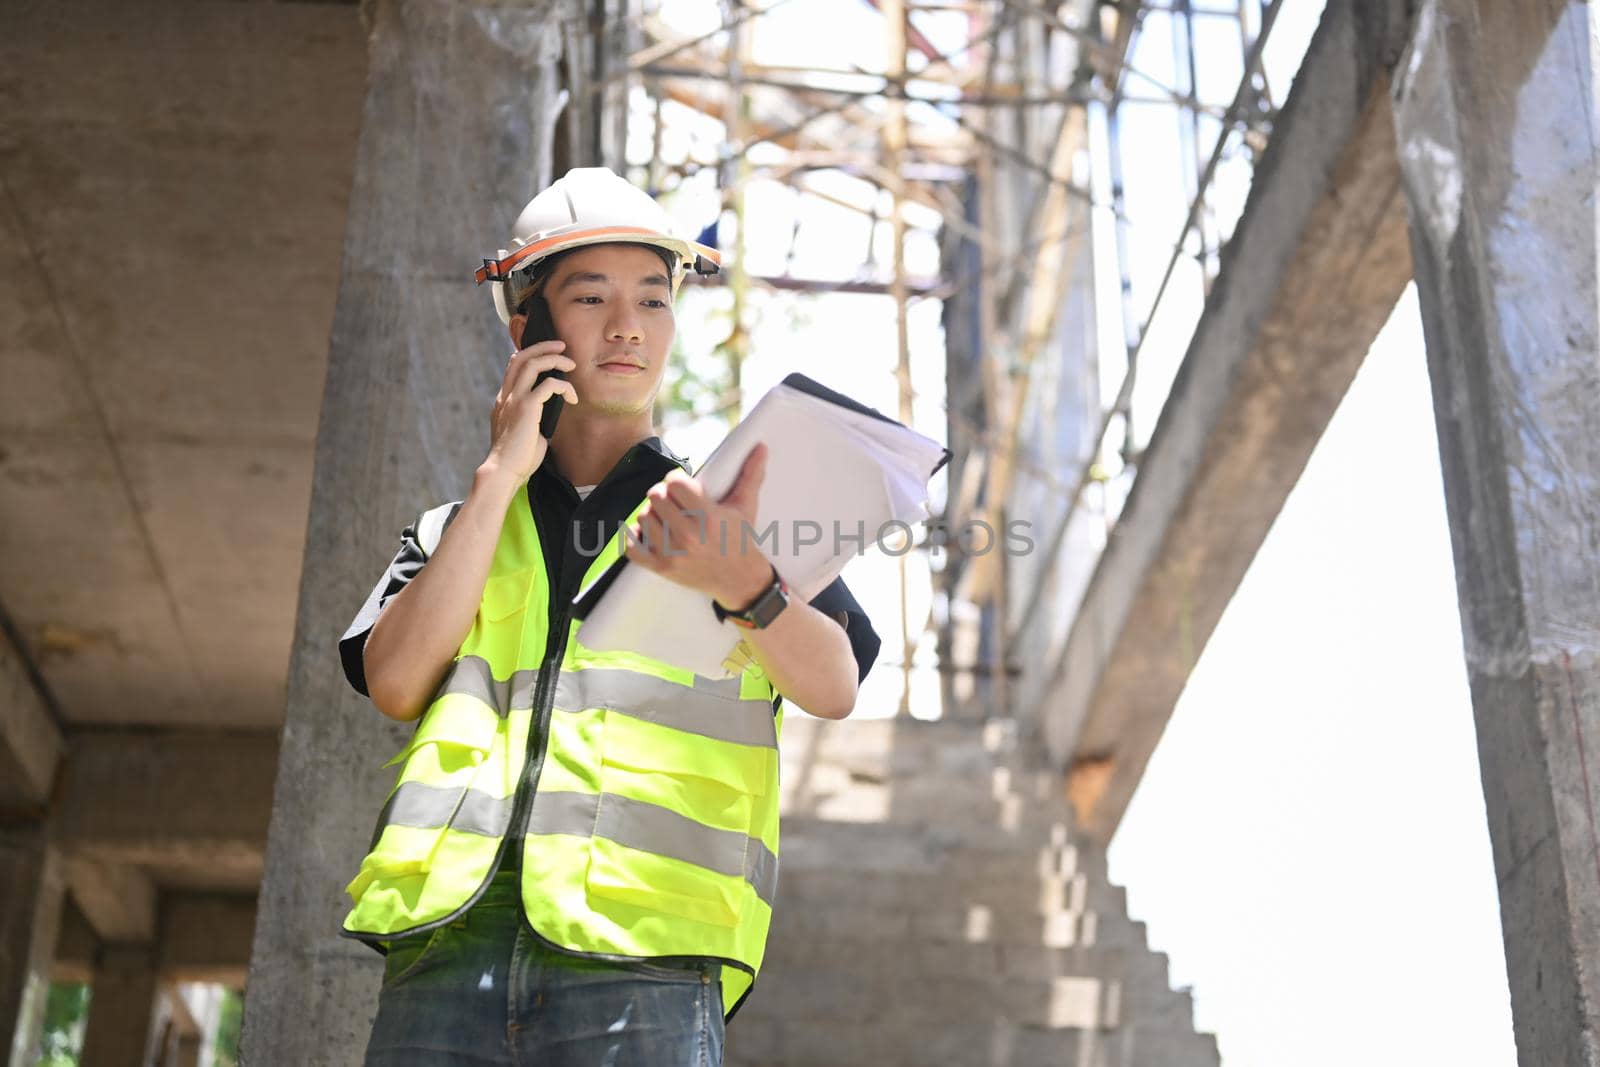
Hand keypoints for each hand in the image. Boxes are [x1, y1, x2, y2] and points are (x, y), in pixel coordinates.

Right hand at [484, 339, 577, 483]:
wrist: (504, 472)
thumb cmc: (517, 459)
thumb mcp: (524, 432)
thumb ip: (533, 420)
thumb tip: (547, 419)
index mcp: (504, 400)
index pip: (513, 366)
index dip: (529, 354)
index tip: (547, 354)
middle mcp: (506, 396)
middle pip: (520, 357)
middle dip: (543, 347)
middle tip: (561, 346)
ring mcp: (514, 400)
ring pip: (532, 364)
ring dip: (554, 359)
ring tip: (571, 364)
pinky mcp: (526, 408)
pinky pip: (548, 385)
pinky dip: (563, 387)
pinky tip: (572, 399)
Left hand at [625, 442, 774, 604]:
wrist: (740, 579)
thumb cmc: (740, 539)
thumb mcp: (745, 506)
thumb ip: (751, 474)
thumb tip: (761, 447)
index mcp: (708, 517)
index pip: (674, 482)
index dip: (675, 480)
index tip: (682, 486)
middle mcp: (689, 536)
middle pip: (655, 497)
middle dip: (663, 494)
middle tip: (673, 500)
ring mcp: (673, 554)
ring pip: (642, 517)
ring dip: (651, 514)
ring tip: (665, 516)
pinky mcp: (662, 569)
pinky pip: (632, 548)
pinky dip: (634, 537)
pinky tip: (647, 532)